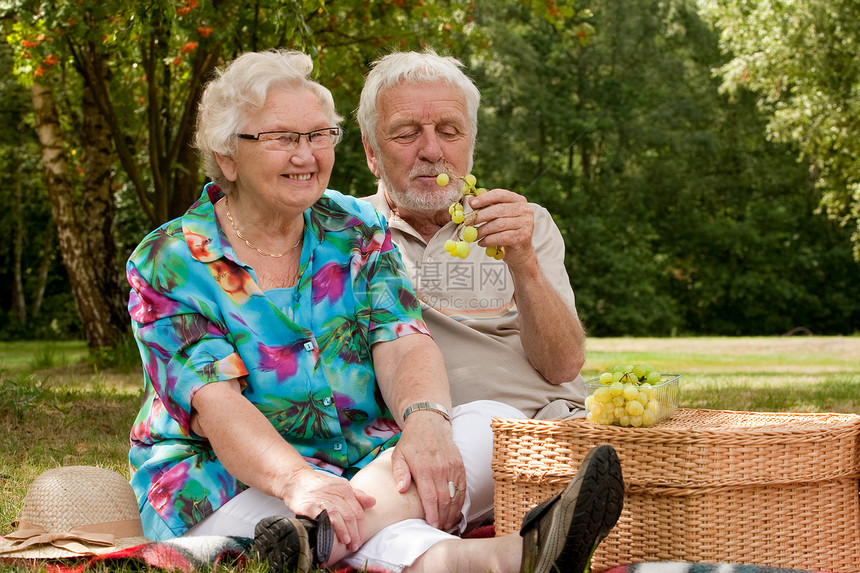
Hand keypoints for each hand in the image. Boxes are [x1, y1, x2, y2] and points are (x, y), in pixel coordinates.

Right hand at [277, 466, 375, 554]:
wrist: (296, 479)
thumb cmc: (321, 486)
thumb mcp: (341, 486)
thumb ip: (357, 496)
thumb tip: (373, 502)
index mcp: (345, 490)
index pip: (357, 511)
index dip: (361, 527)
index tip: (360, 539)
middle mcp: (335, 494)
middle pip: (349, 515)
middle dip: (354, 532)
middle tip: (355, 545)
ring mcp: (321, 499)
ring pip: (337, 516)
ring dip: (343, 530)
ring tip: (346, 541)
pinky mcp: (308, 505)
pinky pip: (319, 515)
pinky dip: (326, 524)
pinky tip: (330, 532)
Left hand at [390, 413, 465, 529]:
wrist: (429, 423)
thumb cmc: (411, 442)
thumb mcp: (398, 455)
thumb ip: (399, 473)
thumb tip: (400, 489)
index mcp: (424, 468)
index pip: (430, 497)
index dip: (432, 513)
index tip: (432, 525)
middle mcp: (440, 469)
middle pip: (444, 499)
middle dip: (443, 517)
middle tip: (439, 528)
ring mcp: (452, 467)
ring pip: (455, 495)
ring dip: (452, 512)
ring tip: (447, 523)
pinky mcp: (459, 465)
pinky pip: (462, 487)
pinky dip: (461, 500)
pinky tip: (456, 510)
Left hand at [467, 188, 535, 269]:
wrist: (520, 252)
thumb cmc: (507, 231)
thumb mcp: (497, 217)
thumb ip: (486, 207)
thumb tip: (471, 200)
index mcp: (518, 200)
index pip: (500, 194)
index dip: (485, 198)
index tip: (472, 204)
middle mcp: (525, 210)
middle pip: (498, 210)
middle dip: (480, 216)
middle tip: (468, 222)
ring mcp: (525, 223)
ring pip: (499, 224)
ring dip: (482, 230)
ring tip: (474, 235)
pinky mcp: (522, 237)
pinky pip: (501, 237)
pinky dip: (488, 240)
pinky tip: (482, 242)